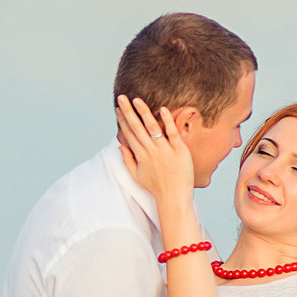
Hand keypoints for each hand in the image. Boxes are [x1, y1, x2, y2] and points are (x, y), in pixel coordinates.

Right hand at [117, 96, 197, 213]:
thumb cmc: (156, 188)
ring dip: (143, 113)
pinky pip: (172, 133)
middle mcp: (150, 151)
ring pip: (152, 127)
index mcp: (140, 156)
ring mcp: (165, 150)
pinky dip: (167, 121)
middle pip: (137, 128)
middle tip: (121, 98)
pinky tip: (162, 109)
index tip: (117, 109)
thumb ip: (128, 160)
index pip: (129, 134)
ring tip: (136, 100)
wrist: (173, 198)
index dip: (122, 120)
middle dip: (127, 112)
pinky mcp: (179, 151)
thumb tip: (120, 146)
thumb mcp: (137, 176)